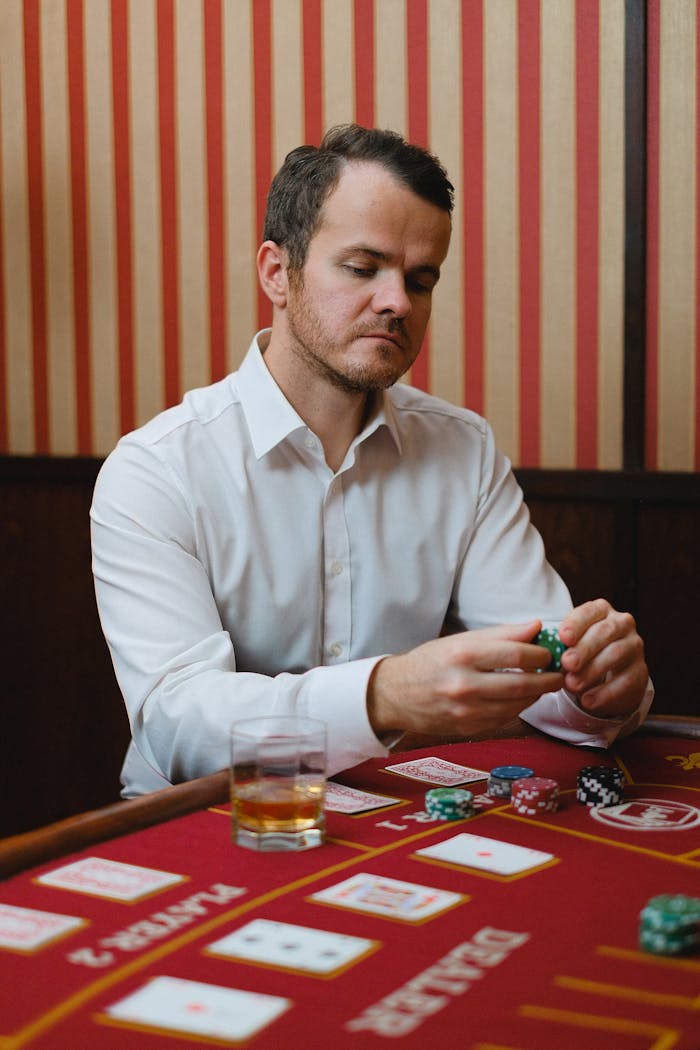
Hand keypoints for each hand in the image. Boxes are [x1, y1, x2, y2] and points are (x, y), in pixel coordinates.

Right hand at [367, 620, 563, 739]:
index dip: (541, 654)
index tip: (549, 653)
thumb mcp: (460, 641)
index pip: (517, 654)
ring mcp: (466, 711)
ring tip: (542, 684)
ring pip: (517, 705)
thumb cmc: (430, 662)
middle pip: (522, 683)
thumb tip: (536, 627)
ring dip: (535, 695)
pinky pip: (504, 718)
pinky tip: (519, 697)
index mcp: (463, 655)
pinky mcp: (468, 728)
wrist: (395, 694)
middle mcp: (464, 684)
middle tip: (559, 674)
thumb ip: (501, 634)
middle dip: (548, 679)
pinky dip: (517, 707)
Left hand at [558, 599, 647, 717]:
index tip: (563, 637)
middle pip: (604, 632)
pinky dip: (604, 692)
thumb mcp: (570, 643)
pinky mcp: (640, 670)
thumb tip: (544, 653)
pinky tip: (588, 700)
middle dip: (584, 648)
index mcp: (601, 610)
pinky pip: (625, 681)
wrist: (608, 676)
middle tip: (567, 663)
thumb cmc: (583, 651)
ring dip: (592, 670)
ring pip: (616, 654)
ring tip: (572, 684)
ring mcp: (634, 646)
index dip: (576, 623)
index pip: (589, 611)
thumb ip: (559, 644)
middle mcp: (622, 623)